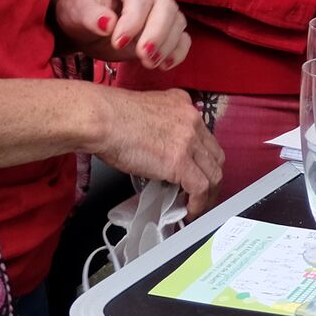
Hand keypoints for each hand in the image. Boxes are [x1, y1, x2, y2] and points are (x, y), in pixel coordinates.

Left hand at [55, 0, 189, 69]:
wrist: (87, 27)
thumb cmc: (80, 12)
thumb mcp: (76, 12)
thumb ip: (90, 16)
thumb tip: (108, 24)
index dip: (133, 20)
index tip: (118, 42)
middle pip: (166, 6)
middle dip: (157, 33)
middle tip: (143, 56)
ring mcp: (162, 7)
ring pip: (177, 21)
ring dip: (167, 45)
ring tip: (148, 63)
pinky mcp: (167, 28)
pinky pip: (183, 37)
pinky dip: (178, 52)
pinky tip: (164, 65)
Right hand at [90, 89, 224, 217]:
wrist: (100, 119)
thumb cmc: (108, 116)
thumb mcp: (143, 111)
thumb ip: (158, 125)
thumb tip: (158, 149)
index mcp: (182, 104)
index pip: (204, 135)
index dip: (203, 158)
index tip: (197, 171)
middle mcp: (191, 120)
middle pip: (215, 155)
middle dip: (211, 177)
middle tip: (203, 193)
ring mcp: (188, 140)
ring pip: (213, 173)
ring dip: (209, 194)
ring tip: (197, 207)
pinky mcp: (180, 161)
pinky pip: (200, 188)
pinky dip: (198, 203)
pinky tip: (190, 211)